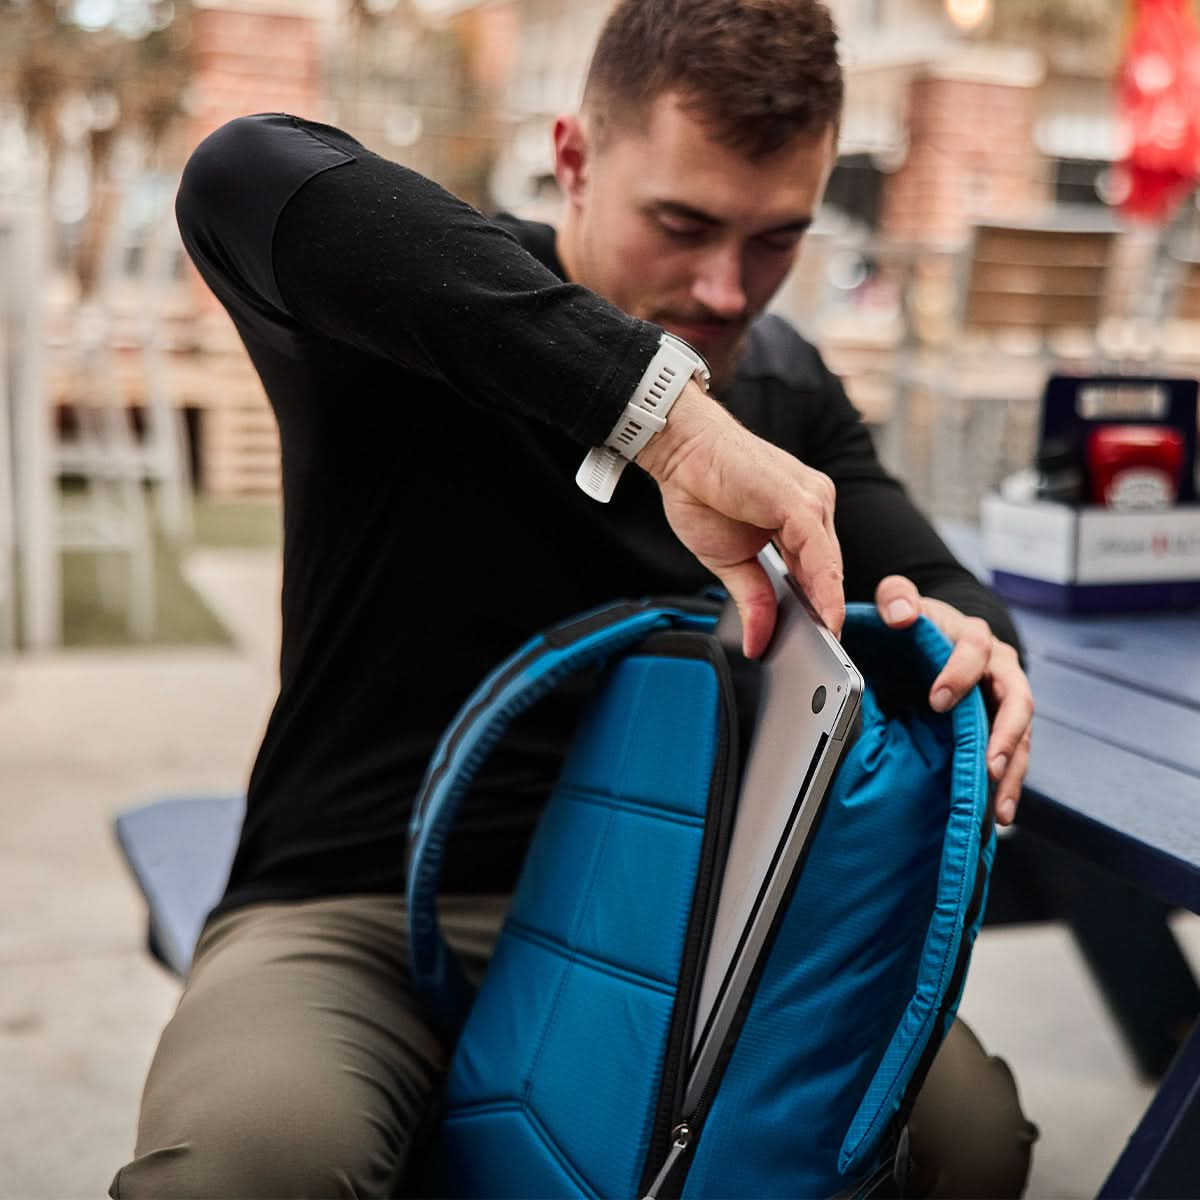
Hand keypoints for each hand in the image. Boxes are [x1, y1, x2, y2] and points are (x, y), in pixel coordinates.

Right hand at [636, 382, 843, 657]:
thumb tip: (756, 641)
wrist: (679, 449)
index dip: (817, 606)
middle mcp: (814, 504)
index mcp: (799, 516)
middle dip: (821, 611)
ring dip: (826, 605)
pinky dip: (822, 586)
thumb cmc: (700, 489)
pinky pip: (819, 551)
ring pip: (827, 562)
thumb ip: (752, 598)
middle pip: (826, 568)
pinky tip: (821, 614)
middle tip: (822, 652)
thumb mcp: (729, 561)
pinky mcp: (799, 499)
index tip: (818, 642)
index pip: (817, 569)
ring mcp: (811, 499)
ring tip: (825, 641)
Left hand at [875, 575, 1032, 825]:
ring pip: (1022, 736)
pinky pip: (1013, 757)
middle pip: (1018, 700)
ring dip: (1013, 771)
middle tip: (989, 764)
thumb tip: (902, 614)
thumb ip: (897, 598)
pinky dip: (1007, 786)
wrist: (939, 637)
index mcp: (975, 638)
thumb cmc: (920, 623)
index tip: (937, 699)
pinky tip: (997, 815)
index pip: (976, 651)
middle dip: (1005, 734)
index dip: (960, 673)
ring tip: (1000, 807)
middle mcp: (1000, 670)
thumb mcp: (902, 601)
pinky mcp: (1003, 728)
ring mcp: (1006, 701)